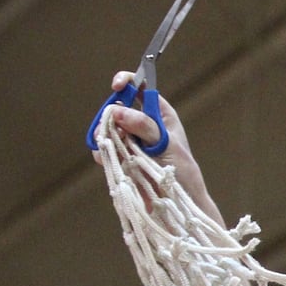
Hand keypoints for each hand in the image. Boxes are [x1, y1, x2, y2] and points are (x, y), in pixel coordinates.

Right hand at [92, 71, 221, 224]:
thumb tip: (118, 111)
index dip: (127, 81)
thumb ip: (145, 126)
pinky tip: (110, 160)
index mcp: (159, 114)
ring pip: (106, 128)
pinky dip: (103, 153)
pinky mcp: (120, 157)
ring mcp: (129, 141)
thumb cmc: (182, 172)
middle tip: (108, 127)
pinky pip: (103, 149)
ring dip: (104, 135)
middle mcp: (142, 124)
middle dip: (109, 115)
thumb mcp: (168, 145)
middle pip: (116, 106)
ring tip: (113, 148)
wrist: (178, 204)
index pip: (140, 87)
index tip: (117, 87)